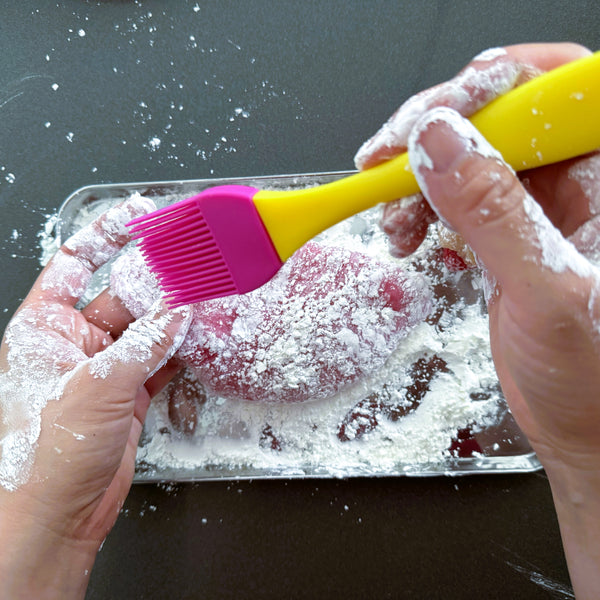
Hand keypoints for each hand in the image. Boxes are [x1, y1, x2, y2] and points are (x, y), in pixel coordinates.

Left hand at [0, 196, 190, 598]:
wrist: (57, 515)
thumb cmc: (46, 453)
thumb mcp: (98, 386)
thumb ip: (145, 344)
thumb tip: (180, 311)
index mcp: (45, 326)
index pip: (75, 263)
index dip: (106, 235)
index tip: (138, 215)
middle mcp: (73, 343)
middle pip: (121, 295)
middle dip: (156, 281)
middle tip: (191, 263)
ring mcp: (104, 368)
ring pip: (147, 329)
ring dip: (175, 317)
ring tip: (205, 294)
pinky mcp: (128, 394)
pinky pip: (160, 359)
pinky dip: (181, 349)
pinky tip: (200, 335)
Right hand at [357, 43, 599, 597]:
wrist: (583, 428)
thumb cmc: (594, 374)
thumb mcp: (545, 291)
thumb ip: (493, 213)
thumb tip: (439, 143)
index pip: (556, 89)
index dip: (493, 85)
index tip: (435, 115)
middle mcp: (576, 179)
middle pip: (497, 115)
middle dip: (434, 134)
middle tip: (387, 161)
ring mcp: (537, 204)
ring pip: (465, 155)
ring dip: (416, 180)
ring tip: (395, 221)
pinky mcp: (505, 231)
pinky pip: (452, 197)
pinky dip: (420, 210)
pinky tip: (412, 238)